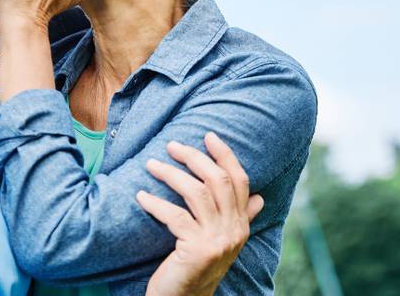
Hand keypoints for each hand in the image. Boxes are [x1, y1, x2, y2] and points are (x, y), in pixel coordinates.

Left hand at [138, 133, 263, 295]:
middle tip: (172, 145)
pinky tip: (141, 196)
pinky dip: (155, 203)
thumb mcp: (221, 240)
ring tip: (151, 165)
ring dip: (171, 174)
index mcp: (241, 224)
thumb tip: (259, 197)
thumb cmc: (197, 265)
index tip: (208, 135)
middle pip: (218, 181)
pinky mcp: (197, 250)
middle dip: (195, 157)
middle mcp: (234, 231)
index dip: (225, 155)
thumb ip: (240, 217)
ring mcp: (217, 241)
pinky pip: (175, 217)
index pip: (240, 180)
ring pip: (196, 193)